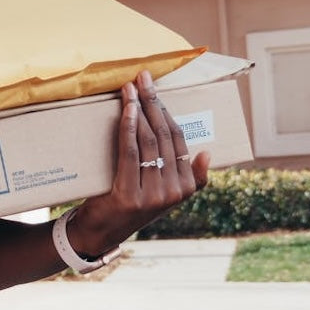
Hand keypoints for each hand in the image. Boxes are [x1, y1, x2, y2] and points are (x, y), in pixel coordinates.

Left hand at [67, 71, 209, 256]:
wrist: (101, 232)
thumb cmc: (130, 203)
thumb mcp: (162, 193)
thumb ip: (189, 178)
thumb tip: (207, 155)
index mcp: (187, 187)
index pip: (179, 139)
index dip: (167, 110)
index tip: (154, 87)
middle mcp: (173, 192)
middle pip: (164, 135)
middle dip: (153, 102)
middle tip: (143, 77)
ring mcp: (152, 195)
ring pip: (148, 140)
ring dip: (139, 108)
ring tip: (130, 87)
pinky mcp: (129, 195)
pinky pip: (130, 152)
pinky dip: (128, 126)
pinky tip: (126, 109)